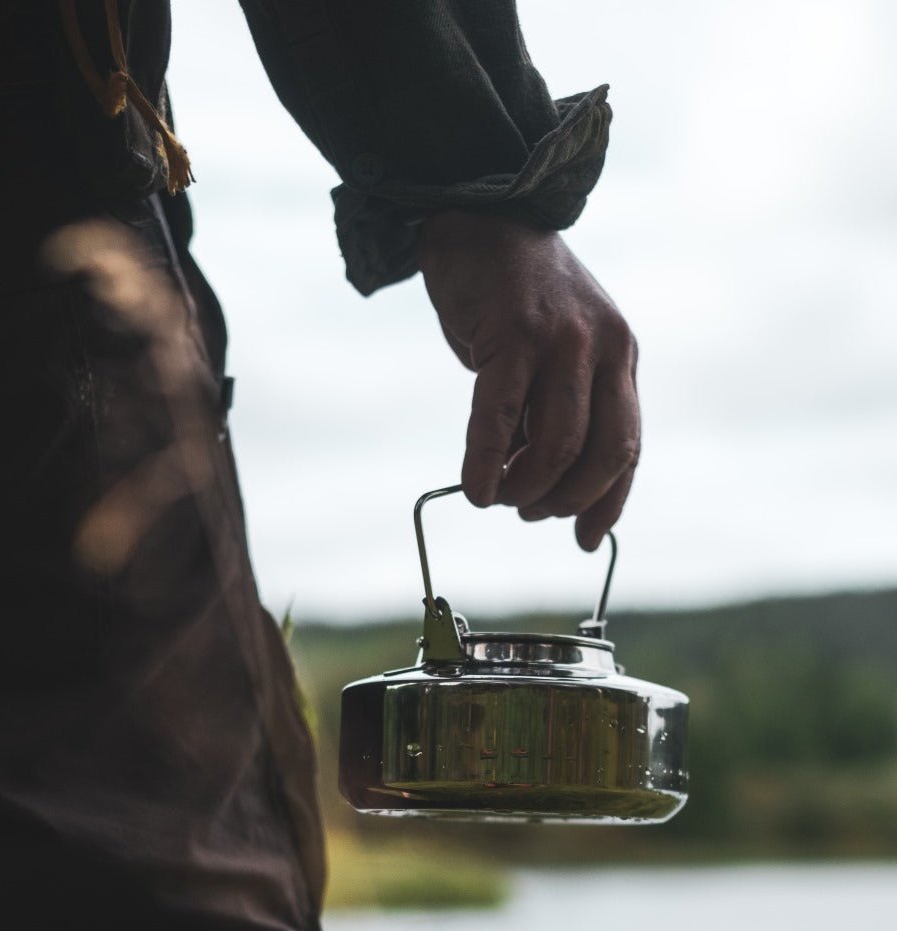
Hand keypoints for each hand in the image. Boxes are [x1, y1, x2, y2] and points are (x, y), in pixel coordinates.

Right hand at [417, 210, 639, 551]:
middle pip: (602, 453)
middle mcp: (603, 349)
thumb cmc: (509, 297)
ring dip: (527, 489)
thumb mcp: (554, 350)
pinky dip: (486, 464)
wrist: (479, 218)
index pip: (628, 447)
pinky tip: (474, 490)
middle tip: (528, 512)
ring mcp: (563, 340)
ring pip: (558, 444)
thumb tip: (539, 480)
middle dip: (564, 499)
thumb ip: (557, 405)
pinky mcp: (514, 336)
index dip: (608, 502)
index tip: (586, 540)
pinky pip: (501, 419)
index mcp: (619, 356)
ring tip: (498, 499)